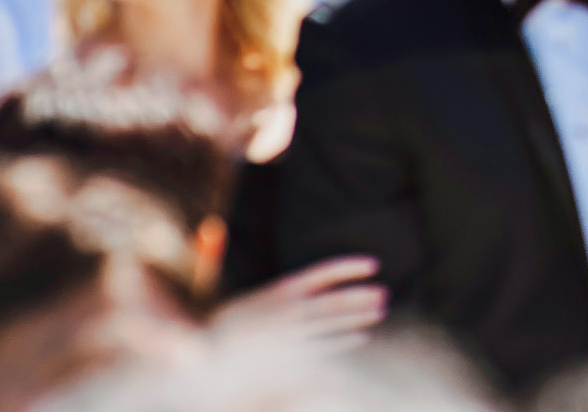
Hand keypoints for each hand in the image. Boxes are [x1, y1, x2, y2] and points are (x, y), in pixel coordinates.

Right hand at [214, 255, 384, 343]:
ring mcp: (291, 336)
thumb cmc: (219, 323)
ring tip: (380, 312)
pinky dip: (344, 342)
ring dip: (358, 318)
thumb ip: (224, 256)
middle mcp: (288, 312)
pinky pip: (323, 349)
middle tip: (385, 294)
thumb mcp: (226, 288)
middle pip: (333, 302)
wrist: (202, 359)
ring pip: (332, 325)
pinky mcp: (289, 358)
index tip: (373, 265)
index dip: (349, 268)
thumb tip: (213, 227)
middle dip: (361, 298)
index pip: (322, 274)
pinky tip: (362, 337)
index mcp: (278, 291)